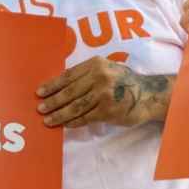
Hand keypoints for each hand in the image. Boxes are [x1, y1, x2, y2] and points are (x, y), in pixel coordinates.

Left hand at [36, 57, 171, 128]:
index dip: (52, 85)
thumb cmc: (124, 82)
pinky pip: (86, 117)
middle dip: (53, 101)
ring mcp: (104, 94)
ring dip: (59, 114)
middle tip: (40, 108)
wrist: (148, 95)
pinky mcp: (108, 111)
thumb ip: (87, 74)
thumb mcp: (108, 69)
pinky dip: (74, 122)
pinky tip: (65, 124)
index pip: (69, 75)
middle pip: (70, 92)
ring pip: (75, 106)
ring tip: (48, 119)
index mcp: (96, 64)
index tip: (40, 92)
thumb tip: (60, 87)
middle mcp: (100, 77)